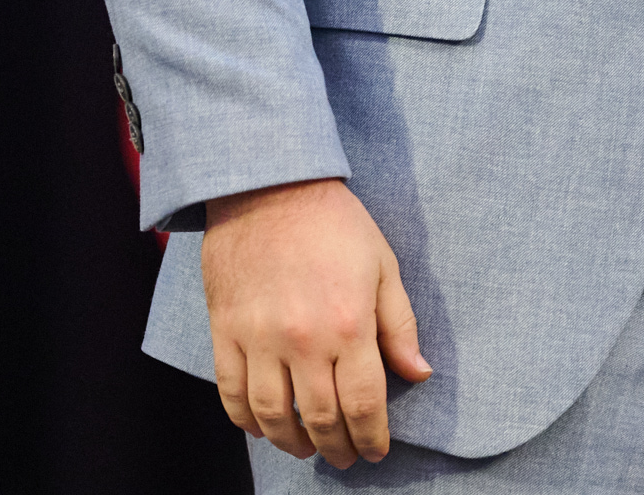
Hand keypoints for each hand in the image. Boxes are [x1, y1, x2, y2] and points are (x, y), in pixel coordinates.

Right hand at [202, 177, 430, 466]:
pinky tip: (263, 428)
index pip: (364, 403)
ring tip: (307, 448)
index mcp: (349, 323)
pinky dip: (246, 420)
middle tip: (345, 458)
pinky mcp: (225, 330)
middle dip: (337, 447)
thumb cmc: (334, 222)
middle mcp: (304, 340)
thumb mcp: (383, 265)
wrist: (269, 185)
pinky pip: (231, 392)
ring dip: (292, 443)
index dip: (372, 437)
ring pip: (273, 416)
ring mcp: (259, 338)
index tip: (376, 451)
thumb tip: (419, 373)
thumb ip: (400, 325)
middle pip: (320, 418)